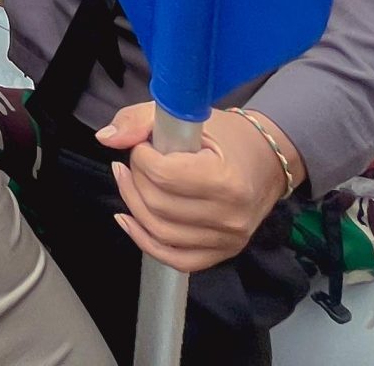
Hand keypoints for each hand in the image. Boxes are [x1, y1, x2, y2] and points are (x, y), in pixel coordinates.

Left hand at [98, 103, 300, 272]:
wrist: (267, 161)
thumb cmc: (228, 136)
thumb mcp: (187, 115)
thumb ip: (140, 121)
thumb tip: (106, 139)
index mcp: (226, 179)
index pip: (163, 175)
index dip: (141, 157)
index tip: (143, 145)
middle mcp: (229, 216)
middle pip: (157, 205)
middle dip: (135, 179)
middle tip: (136, 161)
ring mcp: (227, 240)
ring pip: (160, 232)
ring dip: (133, 204)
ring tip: (128, 180)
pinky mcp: (222, 254)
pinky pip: (174, 258)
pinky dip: (145, 241)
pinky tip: (128, 219)